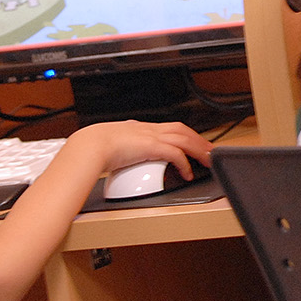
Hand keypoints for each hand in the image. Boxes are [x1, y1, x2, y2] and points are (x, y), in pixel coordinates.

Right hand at [59, 119, 212, 181]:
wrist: (89, 145)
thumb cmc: (95, 147)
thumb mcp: (113, 146)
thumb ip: (122, 150)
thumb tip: (120, 160)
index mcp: (141, 128)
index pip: (170, 127)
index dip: (185, 135)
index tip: (194, 142)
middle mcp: (148, 129)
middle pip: (182, 130)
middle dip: (199, 140)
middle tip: (211, 151)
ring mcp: (151, 136)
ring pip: (184, 139)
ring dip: (198, 149)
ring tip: (208, 160)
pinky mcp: (151, 147)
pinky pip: (175, 154)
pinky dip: (184, 163)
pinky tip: (188, 172)